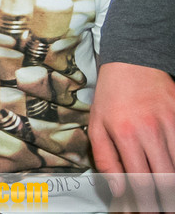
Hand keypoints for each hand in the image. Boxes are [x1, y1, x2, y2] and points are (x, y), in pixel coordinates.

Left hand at [89, 62, 174, 210]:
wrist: (132, 64)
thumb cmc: (112, 95)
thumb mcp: (96, 125)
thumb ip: (105, 159)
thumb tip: (117, 189)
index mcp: (125, 133)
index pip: (140, 181)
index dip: (144, 204)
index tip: (144, 213)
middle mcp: (150, 130)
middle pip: (166, 179)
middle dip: (165, 202)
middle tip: (162, 212)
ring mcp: (170, 123)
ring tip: (169, 200)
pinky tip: (174, 175)